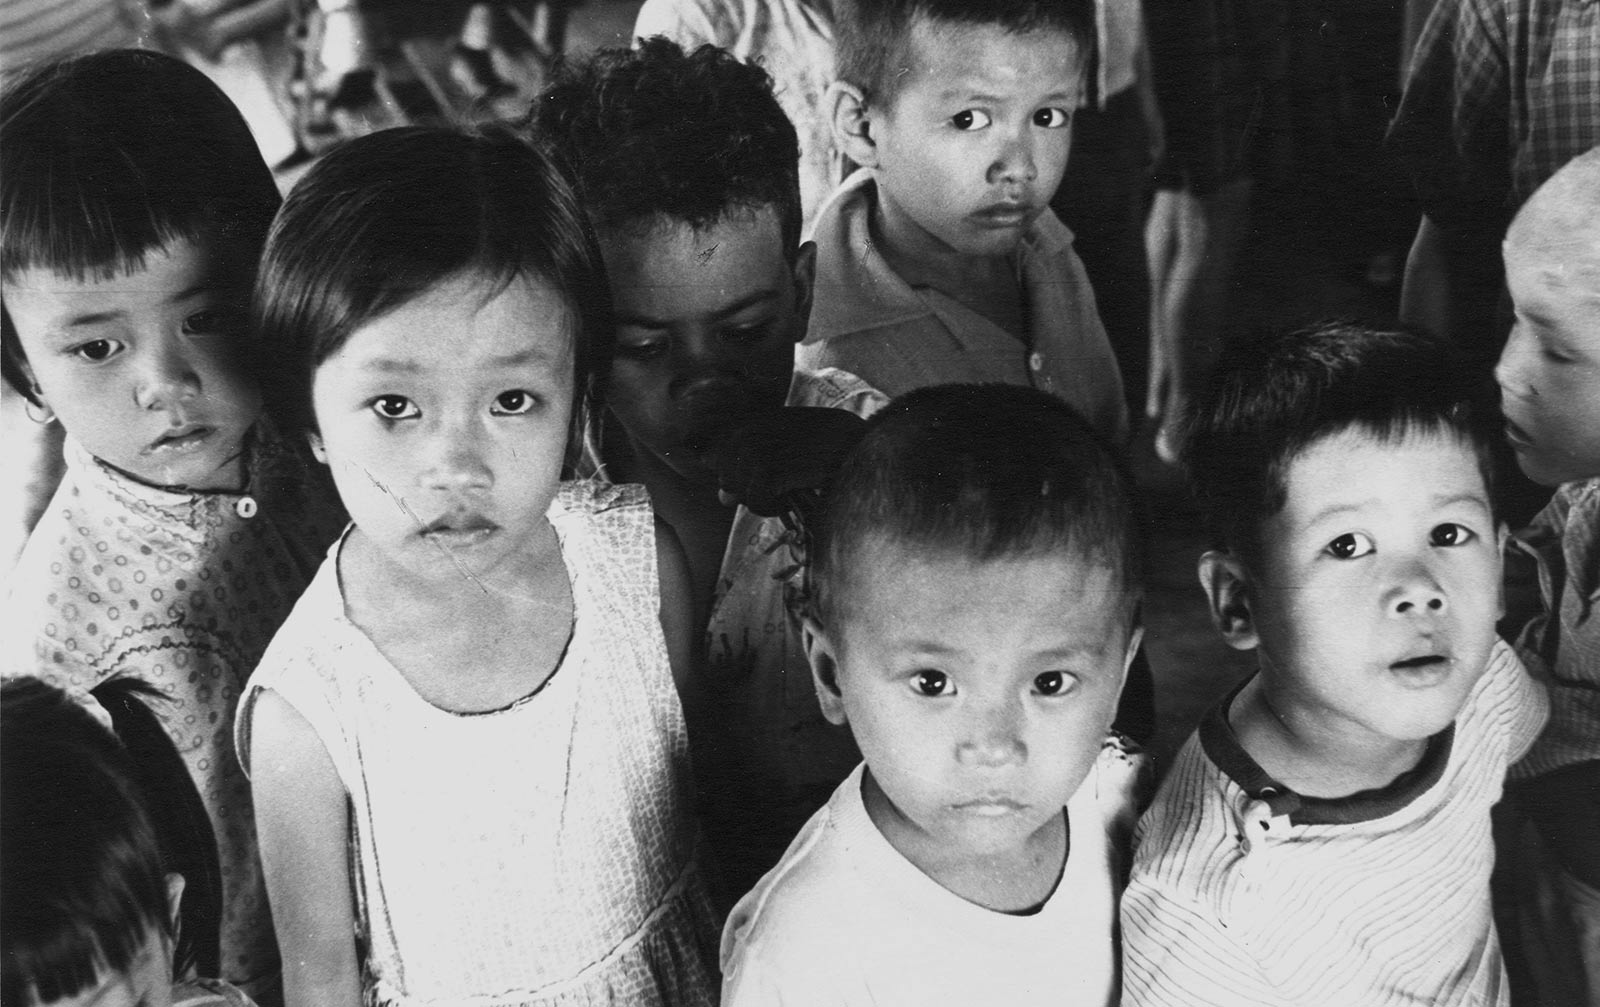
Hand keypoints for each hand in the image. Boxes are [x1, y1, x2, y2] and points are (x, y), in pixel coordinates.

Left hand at [709, 407, 867, 519]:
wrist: (868, 446)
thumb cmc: (835, 448)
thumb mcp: (792, 448)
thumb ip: (753, 466)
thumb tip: (722, 498)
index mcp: (758, 420)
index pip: (719, 452)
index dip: (734, 473)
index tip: (763, 478)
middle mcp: (754, 431)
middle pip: (726, 475)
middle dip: (748, 488)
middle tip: (782, 486)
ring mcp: (761, 450)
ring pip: (739, 491)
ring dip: (764, 500)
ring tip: (792, 490)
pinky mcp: (772, 472)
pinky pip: (756, 501)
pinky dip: (773, 508)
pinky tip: (795, 497)